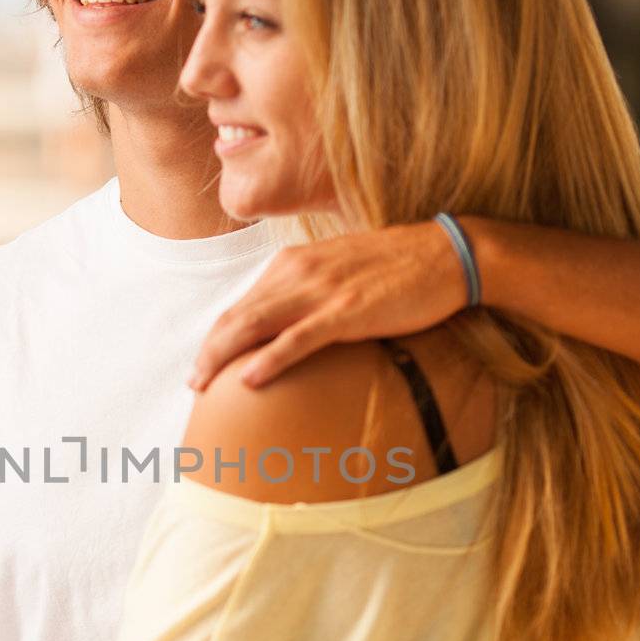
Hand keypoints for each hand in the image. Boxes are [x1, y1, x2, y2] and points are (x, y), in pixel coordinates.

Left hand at [186, 220, 471, 389]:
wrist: (446, 254)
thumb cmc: (396, 268)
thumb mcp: (340, 273)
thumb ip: (310, 291)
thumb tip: (291, 324)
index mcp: (292, 263)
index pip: (241, 304)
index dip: (217, 336)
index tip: (204, 364)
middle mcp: (298, 272)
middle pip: (237, 316)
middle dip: (209, 352)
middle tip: (193, 385)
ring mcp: (321, 291)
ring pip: (255, 326)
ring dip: (224, 358)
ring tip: (205, 386)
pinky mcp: (347, 311)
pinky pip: (297, 339)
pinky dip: (269, 359)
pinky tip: (249, 379)